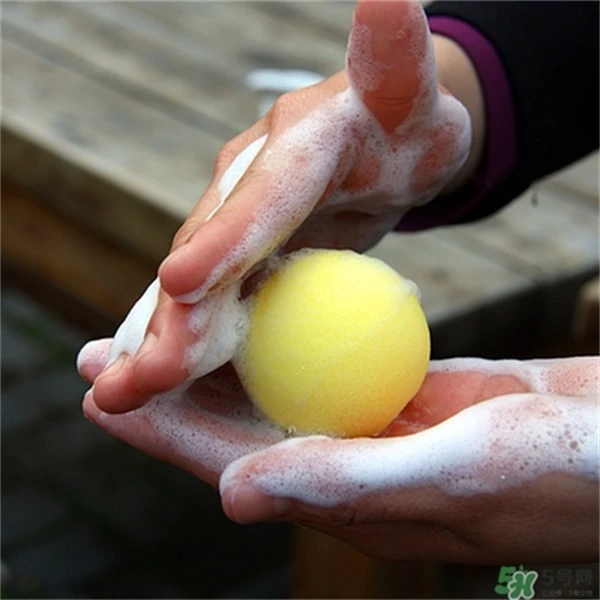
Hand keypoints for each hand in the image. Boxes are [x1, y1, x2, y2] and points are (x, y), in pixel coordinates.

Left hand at [79, 348, 598, 564]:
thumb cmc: (560, 473)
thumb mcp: (455, 474)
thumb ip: (346, 482)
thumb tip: (232, 493)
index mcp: (346, 499)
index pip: (229, 463)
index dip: (162, 432)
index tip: (100, 397)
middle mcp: (346, 465)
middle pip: (235, 424)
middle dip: (168, 391)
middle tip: (104, 352)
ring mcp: (372, 425)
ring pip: (274, 390)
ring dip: (219, 360)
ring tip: (166, 326)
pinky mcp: (402, 392)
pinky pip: (326, 362)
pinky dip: (286, 336)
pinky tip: (256, 310)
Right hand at [88, 0, 471, 412]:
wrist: (387, 146)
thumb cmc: (408, 125)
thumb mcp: (411, 91)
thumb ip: (395, 56)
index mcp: (293, 144)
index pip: (259, 193)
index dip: (223, 238)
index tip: (181, 283)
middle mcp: (251, 181)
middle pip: (209, 251)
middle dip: (173, 316)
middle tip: (135, 379)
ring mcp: (242, 221)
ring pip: (200, 286)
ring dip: (164, 341)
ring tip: (122, 394)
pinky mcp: (247, 253)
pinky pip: (217, 301)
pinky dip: (189, 340)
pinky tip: (158, 380)